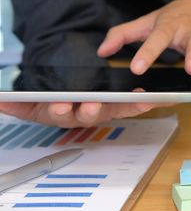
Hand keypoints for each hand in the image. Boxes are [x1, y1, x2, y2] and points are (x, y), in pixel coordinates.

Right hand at [0, 101, 164, 127]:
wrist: (66, 96)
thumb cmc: (50, 101)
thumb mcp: (29, 104)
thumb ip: (15, 104)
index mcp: (64, 113)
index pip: (59, 113)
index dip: (59, 109)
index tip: (59, 104)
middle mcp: (85, 115)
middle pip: (89, 114)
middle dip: (91, 109)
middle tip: (93, 104)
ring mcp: (105, 111)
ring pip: (116, 110)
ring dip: (128, 106)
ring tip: (141, 99)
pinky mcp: (120, 106)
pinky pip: (134, 106)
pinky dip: (145, 104)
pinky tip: (154, 98)